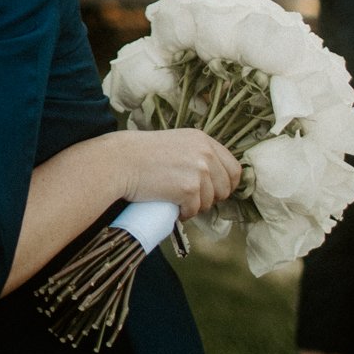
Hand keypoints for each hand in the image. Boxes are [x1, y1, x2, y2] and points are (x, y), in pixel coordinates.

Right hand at [117, 129, 241, 219]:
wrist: (120, 161)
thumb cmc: (141, 153)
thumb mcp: (175, 143)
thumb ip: (196, 154)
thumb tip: (214, 178)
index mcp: (203, 140)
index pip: (234, 168)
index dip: (226, 184)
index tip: (214, 191)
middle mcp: (205, 153)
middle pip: (226, 188)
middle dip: (211, 198)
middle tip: (191, 198)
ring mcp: (198, 171)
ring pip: (209, 202)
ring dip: (194, 206)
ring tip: (174, 198)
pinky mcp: (188, 189)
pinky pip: (194, 211)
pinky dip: (183, 213)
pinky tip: (170, 204)